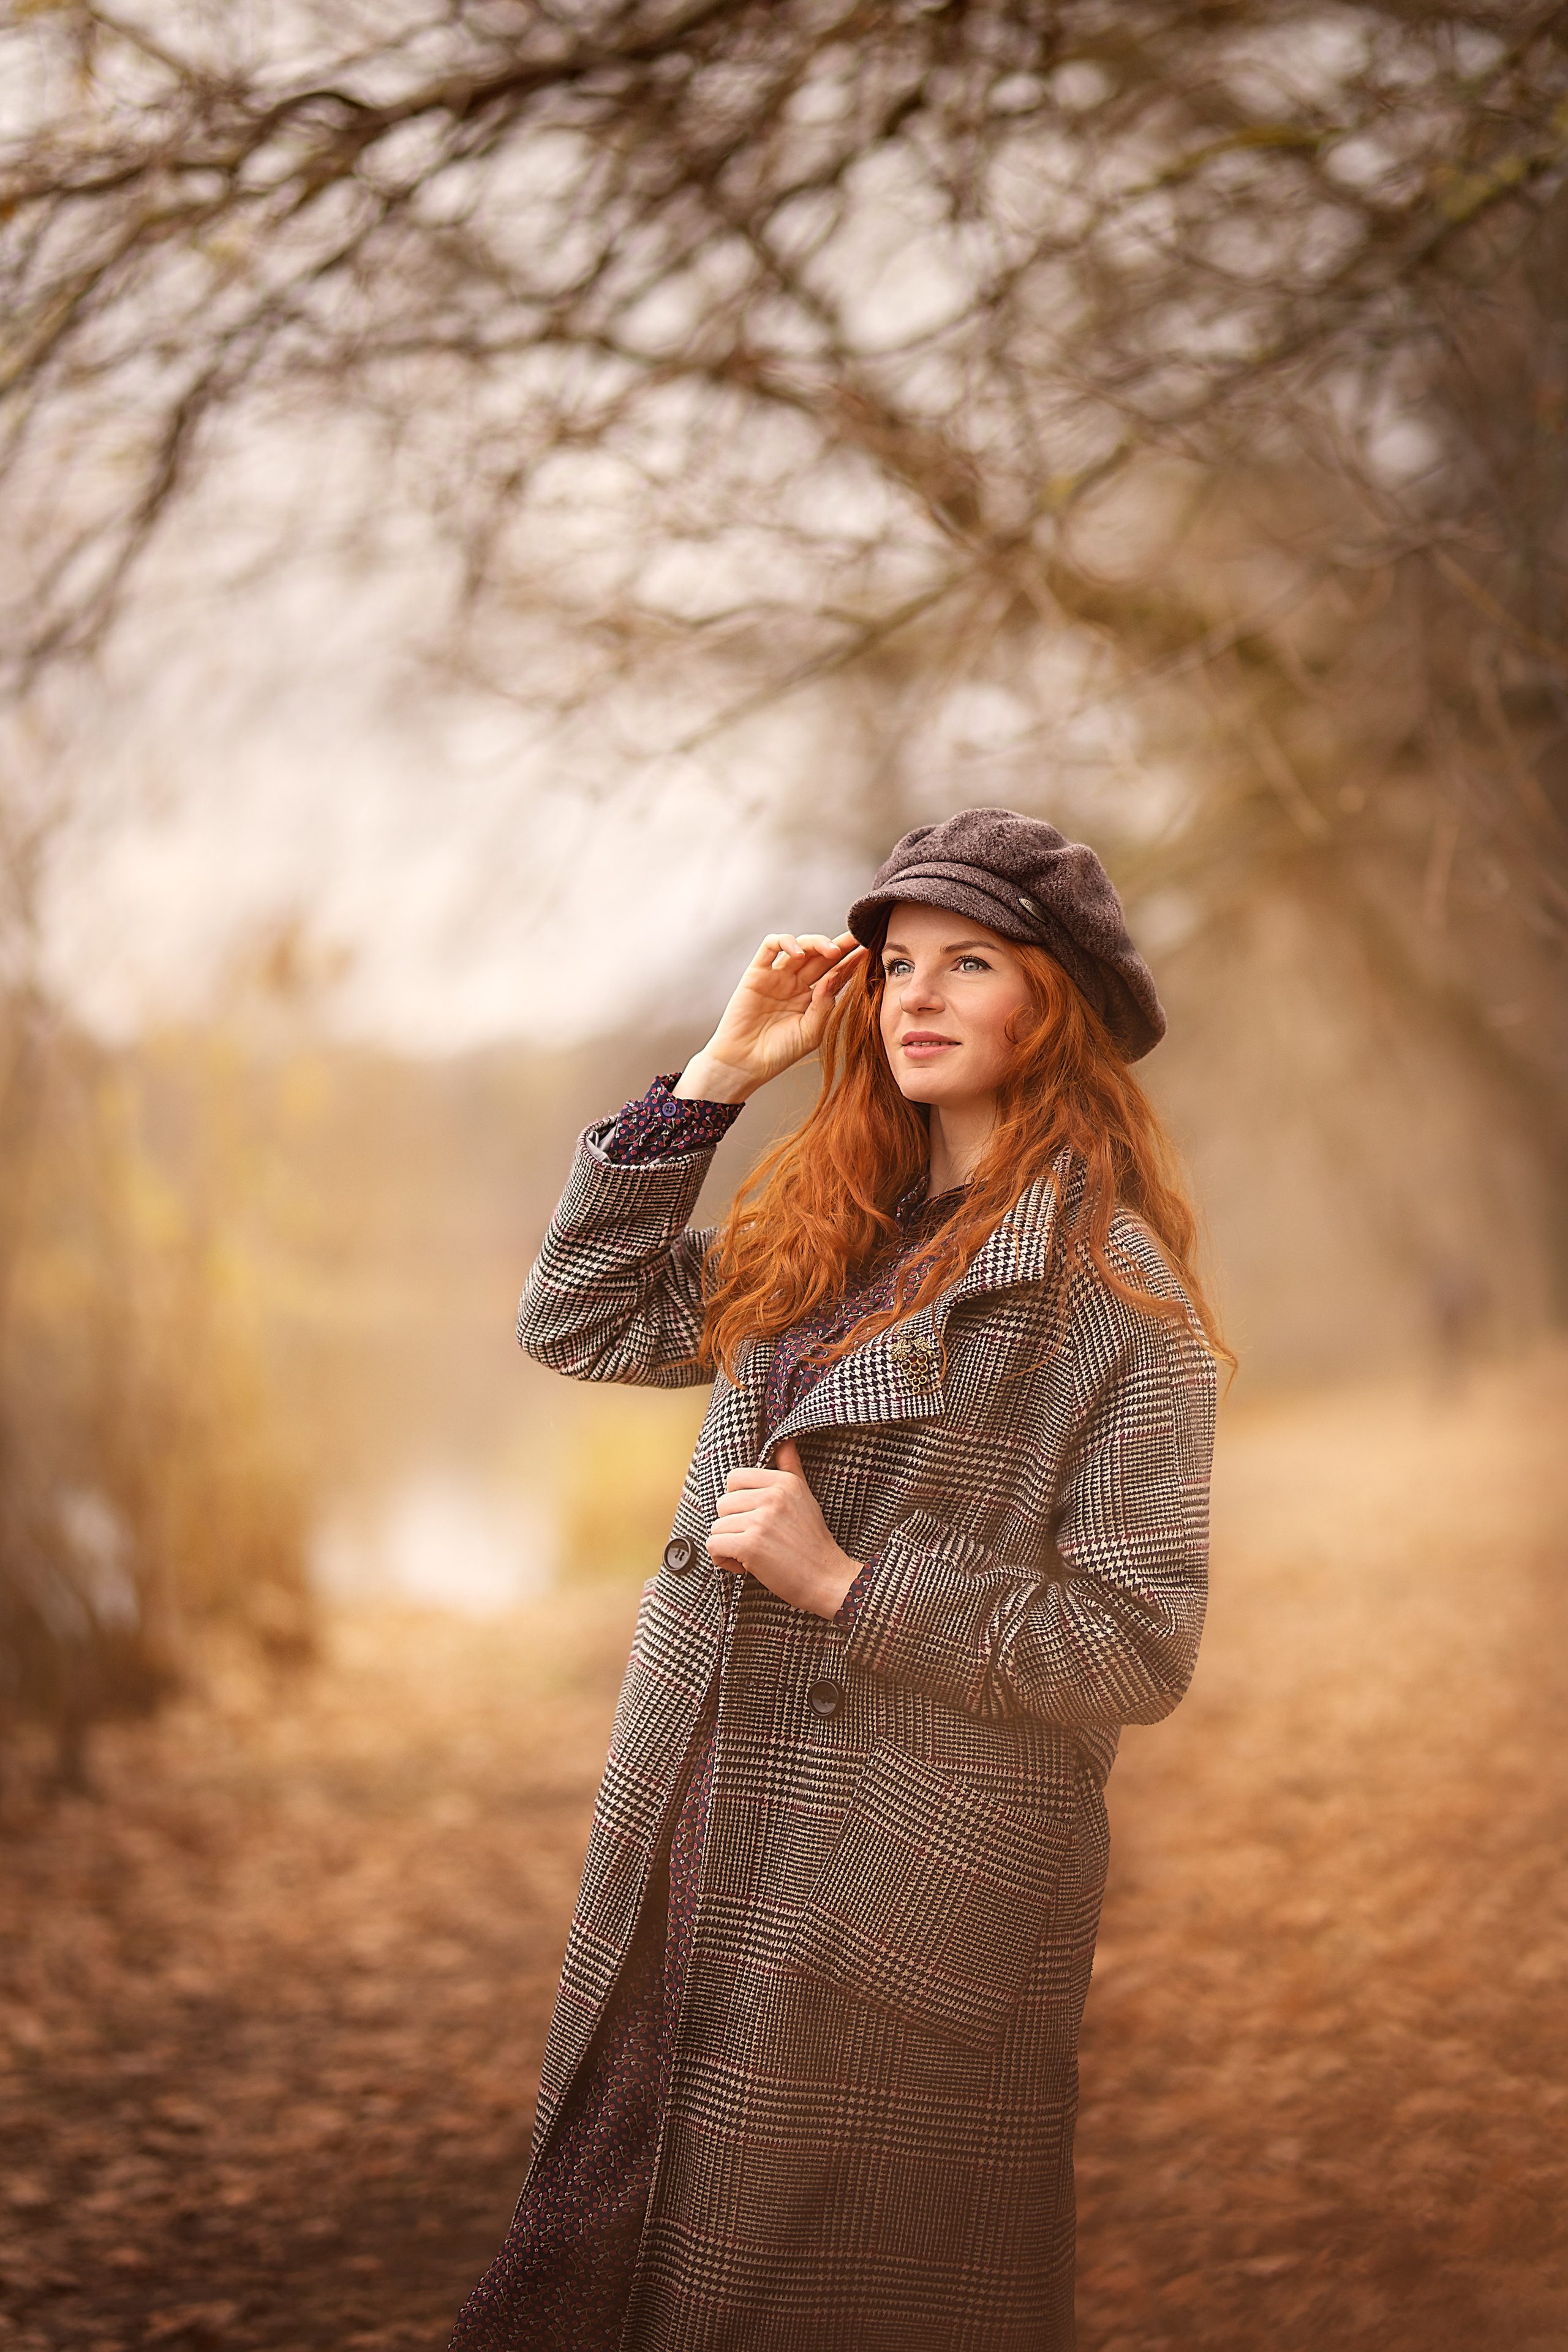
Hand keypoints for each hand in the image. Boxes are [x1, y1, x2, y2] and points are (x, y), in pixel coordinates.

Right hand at [674, 932, 866, 1103]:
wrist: (745, 1064)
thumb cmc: (779, 1053)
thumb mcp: (811, 1032)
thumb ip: (824, 1004)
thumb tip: (836, 976)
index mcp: (812, 998)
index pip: (836, 973)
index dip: (852, 961)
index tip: (870, 951)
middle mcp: (796, 983)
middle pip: (822, 955)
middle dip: (841, 944)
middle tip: (858, 937)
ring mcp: (777, 976)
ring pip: (800, 946)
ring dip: (818, 942)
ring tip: (832, 951)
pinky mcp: (757, 972)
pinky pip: (770, 947)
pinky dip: (786, 943)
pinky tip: (798, 954)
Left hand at [708, 1440, 861, 1619]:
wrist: (826, 1579)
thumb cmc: (812, 1541)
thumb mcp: (805, 1496)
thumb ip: (790, 1467)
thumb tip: (786, 1440)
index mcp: (784, 1482)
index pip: (734, 1479)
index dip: (739, 1502)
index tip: (756, 1517)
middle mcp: (773, 1496)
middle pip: (722, 1504)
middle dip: (733, 1525)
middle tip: (758, 1540)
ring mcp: (761, 1520)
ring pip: (717, 1527)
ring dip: (729, 1545)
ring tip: (754, 1554)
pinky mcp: (751, 1545)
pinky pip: (714, 1545)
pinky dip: (723, 1560)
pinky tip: (744, 1565)